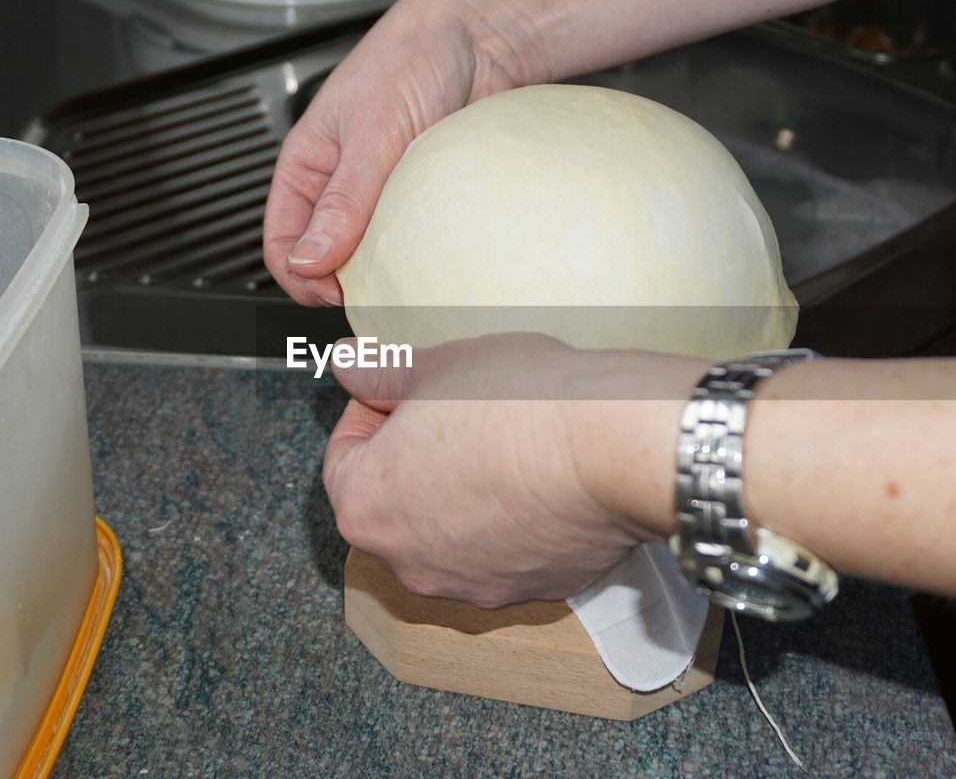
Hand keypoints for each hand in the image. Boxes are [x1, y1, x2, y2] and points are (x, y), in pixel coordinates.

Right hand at [263, 0, 547, 305]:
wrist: (482, 40)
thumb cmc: (412, 59)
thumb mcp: (370, 132)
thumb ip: (342, 201)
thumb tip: (309, 260)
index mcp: (307, 169)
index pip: (282, 246)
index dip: (303, 278)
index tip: (338, 294)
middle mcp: (341, 189)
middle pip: (327, 261)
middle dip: (348, 284)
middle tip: (381, 292)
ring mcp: (384, 199)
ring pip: (373, 258)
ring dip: (388, 271)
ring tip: (409, 271)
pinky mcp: (423, 202)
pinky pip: (416, 244)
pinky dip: (424, 255)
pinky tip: (437, 251)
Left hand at [324, 334, 709, 606]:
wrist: (613, 447)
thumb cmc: (521, 403)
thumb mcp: (436, 365)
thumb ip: (379, 372)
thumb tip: (347, 367)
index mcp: (366, 507)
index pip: (342, 455)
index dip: (372, 409)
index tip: (405, 387)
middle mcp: (408, 562)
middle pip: (395, 500)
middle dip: (416, 455)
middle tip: (455, 410)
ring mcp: (470, 585)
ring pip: (449, 531)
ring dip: (463, 490)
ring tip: (503, 441)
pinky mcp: (530, 591)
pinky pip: (506, 551)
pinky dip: (513, 520)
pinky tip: (540, 478)